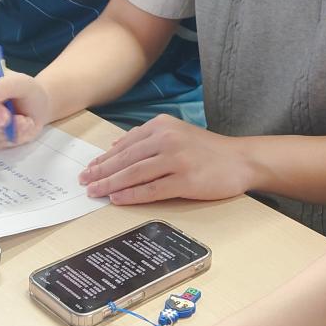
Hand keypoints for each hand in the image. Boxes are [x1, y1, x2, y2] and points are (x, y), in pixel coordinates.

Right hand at [0, 63, 51, 148]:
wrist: (34, 110)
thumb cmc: (29, 93)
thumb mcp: (25, 84)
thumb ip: (7, 85)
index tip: (6, 117)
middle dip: (2, 124)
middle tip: (25, 121)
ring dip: (9, 132)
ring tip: (25, 123)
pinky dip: (6, 140)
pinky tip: (16, 131)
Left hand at [79, 115, 252, 204]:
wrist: (241, 160)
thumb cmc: (208, 150)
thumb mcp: (176, 132)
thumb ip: (147, 138)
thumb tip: (116, 146)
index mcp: (162, 125)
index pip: (126, 144)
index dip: (104, 158)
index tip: (89, 169)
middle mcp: (167, 139)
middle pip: (125, 159)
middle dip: (101, 172)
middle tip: (84, 182)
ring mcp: (176, 159)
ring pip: (134, 174)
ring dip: (111, 184)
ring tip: (95, 192)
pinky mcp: (185, 180)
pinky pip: (152, 189)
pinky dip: (132, 195)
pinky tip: (118, 199)